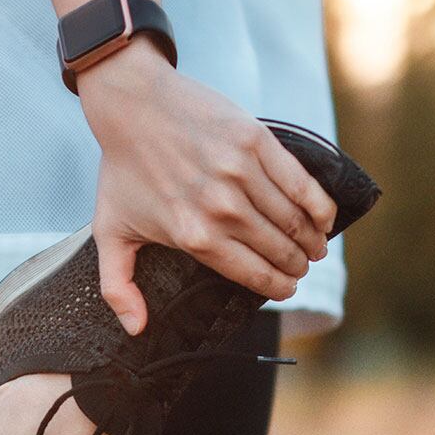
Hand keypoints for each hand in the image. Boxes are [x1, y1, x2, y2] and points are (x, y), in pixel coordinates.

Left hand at [75, 43, 337, 334]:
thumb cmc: (123, 170)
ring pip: (293, 219)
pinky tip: (325, 218)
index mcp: (194, 238)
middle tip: (301, 267)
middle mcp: (222, 210)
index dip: (277, 286)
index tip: (287, 288)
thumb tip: (136, 329)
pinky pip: (300, 182)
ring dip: (312, 239)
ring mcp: (241, 174)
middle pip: (278, 249)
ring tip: (315, 246)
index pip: (252, 273)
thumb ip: (119, 286)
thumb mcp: (109, 231)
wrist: (133, 105)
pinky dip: (319, 204)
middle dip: (296, 265)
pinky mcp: (256, 142)